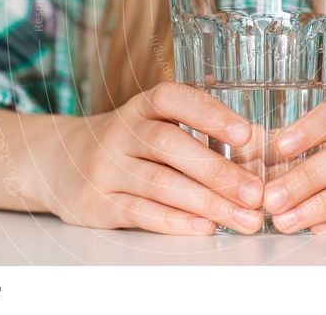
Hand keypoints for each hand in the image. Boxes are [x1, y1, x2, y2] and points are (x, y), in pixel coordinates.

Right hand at [45, 82, 264, 233]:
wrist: (60, 162)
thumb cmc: (130, 144)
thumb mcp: (155, 126)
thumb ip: (202, 133)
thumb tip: (265, 148)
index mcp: (142, 107)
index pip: (172, 99)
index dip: (209, 113)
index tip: (246, 133)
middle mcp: (121, 131)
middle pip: (168, 145)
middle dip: (216, 170)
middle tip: (255, 192)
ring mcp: (105, 167)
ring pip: (157, 182)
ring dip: (205, 202)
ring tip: (243, 217)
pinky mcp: (97, 202)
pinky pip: (138, 211)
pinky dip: (174, 220)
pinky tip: (203, 226)